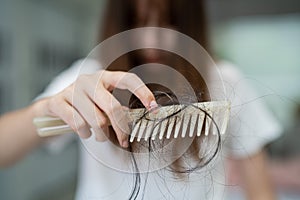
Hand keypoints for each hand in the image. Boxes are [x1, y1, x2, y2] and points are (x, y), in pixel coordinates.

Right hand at [39, 70, 156, 147]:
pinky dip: (84, 134)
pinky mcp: (58, 101)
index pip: (128, 80)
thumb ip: (116, 109)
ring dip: (101, 134)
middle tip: (123, 140)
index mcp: (105, 77)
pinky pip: (78, 124)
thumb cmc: (85, 105)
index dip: (142, 92)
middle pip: (112, 107)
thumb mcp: (102, 102)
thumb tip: (133, 122)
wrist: (54, 106)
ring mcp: (72, 89)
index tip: (153, 107)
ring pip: (96, 120)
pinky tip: (84, 132)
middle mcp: (89, 80)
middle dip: (121, 129)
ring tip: (99, 135)